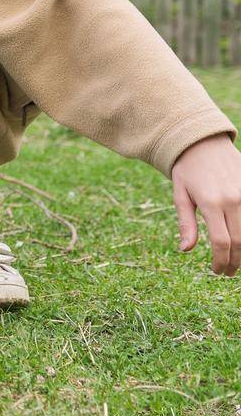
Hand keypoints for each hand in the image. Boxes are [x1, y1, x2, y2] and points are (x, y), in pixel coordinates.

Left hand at [169, 133, 240, 274]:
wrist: (204, 143)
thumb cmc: (188, 171)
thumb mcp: (180, 195)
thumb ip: (186, 223)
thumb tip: (186, 250)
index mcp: (211, 203)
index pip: (221, 242)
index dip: (221, 261)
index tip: (217, 271)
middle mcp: (233, 200)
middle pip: (240, 241)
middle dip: (235, 261)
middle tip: (228, 271)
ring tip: (237, 261)